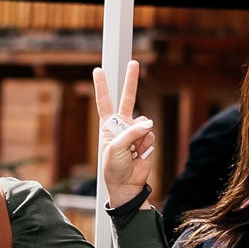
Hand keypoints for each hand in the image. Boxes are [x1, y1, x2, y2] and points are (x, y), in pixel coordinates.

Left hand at [92, 59, 154, 208]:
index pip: (105, 101)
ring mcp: (136, 132)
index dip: (102, 86)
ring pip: (144, 123)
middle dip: (131, 81)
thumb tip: (149, 123)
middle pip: (128, 99)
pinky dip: (146, 145)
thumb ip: (131, 133)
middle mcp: (122, 125)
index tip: (98, 70)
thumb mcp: (116, 149)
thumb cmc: (114, 167)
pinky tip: (138, 155)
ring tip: (131, 152)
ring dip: (139, 137)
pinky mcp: (146, 140)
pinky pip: (150, 135)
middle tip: (134, 63)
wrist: (126, 184)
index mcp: (108, 126)